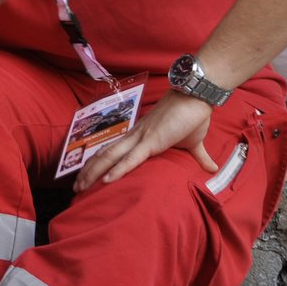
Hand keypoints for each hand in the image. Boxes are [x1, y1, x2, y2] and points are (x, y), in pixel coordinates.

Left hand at [75, 91, 215, 191]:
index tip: (87, 177)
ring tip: (81, 186)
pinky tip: (106, 180)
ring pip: (110, 156)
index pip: (113, 152)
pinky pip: (131, 158)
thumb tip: (211, 168)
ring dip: (94, 172)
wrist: (196, 97)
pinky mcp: (152, 141)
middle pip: (104, 155)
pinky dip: (118, 169)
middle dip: (88, 171)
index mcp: (140, 137)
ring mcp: (141, 138)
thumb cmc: (192, 117)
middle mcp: (134, 137)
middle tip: (76, 187)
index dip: (98, 164)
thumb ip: (198, 156)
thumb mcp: (193, 143)